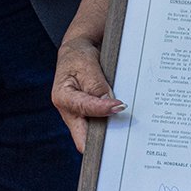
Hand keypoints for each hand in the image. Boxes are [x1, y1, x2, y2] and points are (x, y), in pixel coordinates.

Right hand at [52, 36, 125, 153]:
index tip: (121, 106)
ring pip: (93, 134)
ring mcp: (78, 116)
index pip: (85, 109)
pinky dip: (110, 123)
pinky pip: (99, 125)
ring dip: (109, 132)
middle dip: (104, 139)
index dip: (103, 110)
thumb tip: (111, 107)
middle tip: (125, 137)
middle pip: (84, 136)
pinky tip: (123, 121)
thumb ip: (97, 87)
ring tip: (127, 129)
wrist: (77, 51)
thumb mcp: (87, 66)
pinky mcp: (87, 115)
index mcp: (63, 98)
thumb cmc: (79, 57)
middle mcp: (68, 111)